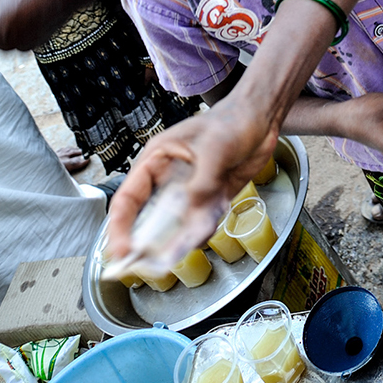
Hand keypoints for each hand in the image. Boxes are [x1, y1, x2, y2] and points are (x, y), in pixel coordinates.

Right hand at [107, 95, 278, 259]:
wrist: (262, 119)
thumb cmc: (233, 120)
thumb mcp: (215, 149)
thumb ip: (202, 183)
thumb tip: (192, 215)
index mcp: (157, 160)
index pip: (127, 199)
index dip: (120, 228)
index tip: (124, 252)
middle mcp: (168, 179)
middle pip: (147, 219)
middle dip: (149, 242)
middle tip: (153, 262)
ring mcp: (188, 191)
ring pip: (174, 227)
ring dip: (181, 239)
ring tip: (190, 239)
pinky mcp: (208, 200)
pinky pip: (198, 225)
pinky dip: (202, 231)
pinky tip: (211, 223)